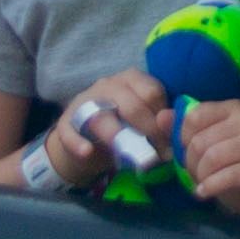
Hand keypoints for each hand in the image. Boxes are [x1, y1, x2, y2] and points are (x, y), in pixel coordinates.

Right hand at [50, 70, 172, 195]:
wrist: (85, 141)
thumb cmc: (121, 126)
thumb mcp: (143, 120)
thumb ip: (158, 121)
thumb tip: (174, 128)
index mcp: (131, 79)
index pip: (152, 92)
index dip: (163, 119)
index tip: (171, 143)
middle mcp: (108, 85)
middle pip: (132, 106)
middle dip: (149, 132)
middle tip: (160, 156)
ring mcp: (84, 102)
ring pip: (102, 118)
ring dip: (118, 138)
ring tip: (131, 159)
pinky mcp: (66, 122)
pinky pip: (70, 132)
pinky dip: (78, 143)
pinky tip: (87, 152)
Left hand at [180, 98, 239, 219]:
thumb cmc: (237, 164)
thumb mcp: (210, 143)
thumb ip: (185, 130)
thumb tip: (161, 117)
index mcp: (234, 108)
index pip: (193, 117)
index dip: (182, 139)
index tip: (187, 153)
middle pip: (199, 140)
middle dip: (190, 163)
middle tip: (196, 175)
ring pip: (210, 158)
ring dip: (200, 176)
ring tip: (204, 183)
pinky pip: (225, 177)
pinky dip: (209, 187)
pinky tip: (206, 192)